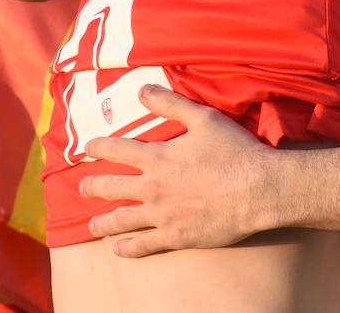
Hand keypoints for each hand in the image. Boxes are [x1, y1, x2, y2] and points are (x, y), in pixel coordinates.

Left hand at [81, 86, 278, 256]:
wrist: (257, 189)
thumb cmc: (234, 151)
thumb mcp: (203, 118)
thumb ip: (170, 103)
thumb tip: (141, 89)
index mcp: (157, 157)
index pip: (115, 150)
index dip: (98, 147)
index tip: (87, 148)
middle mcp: (152, 187)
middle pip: (110, 187)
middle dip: (92, 187)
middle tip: (82, 188)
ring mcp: (162, 215)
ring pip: (121, 220)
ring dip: (102, 223)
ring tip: (91, 226)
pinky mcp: (176, 236)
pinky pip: (144, 245)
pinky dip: (128, 248)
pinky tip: (118, 250)